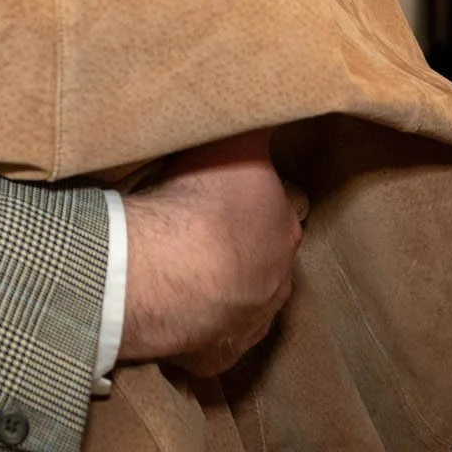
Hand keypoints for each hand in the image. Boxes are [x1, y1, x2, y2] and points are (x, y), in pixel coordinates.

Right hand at [117, 131, 301, 372]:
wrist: (167, 271)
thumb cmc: (200, 202)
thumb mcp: (235, 139)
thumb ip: (256, 122)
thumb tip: (281, 94)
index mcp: (284, 231)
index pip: (276, 213)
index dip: (249, 204)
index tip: (223, 198)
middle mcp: (276, 284)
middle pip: (259, 262)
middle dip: (236, 250)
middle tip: (197, 233)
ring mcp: (246, 326)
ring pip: (238, 304)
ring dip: (216, 290)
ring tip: (180, 271)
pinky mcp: (214, 357)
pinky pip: (206, 342)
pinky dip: (193, 329)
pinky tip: (172, 309)